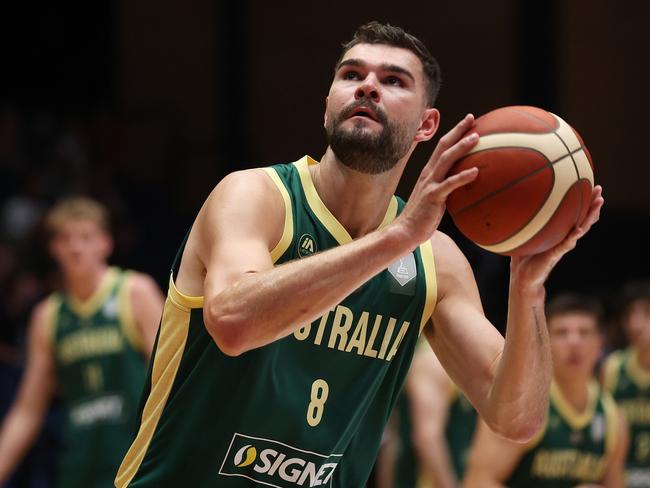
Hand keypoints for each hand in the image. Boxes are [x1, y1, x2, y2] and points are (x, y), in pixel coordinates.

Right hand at [395, 114, 479, 246]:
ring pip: (446, 160)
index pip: (441, 147)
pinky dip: (462, 176)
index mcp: (429, 173)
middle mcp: (428, 174)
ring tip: (477, 138)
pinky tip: (476, 172)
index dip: (454, 133)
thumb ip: (446, 188)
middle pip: (443, 147)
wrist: (404, 231)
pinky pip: (450, 184)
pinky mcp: (433, 197)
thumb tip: (465, 185)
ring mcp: (430, 184)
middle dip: (458, 131)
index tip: (468, 122)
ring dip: (461, 147)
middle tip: (472, 119)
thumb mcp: (434, 198)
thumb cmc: (421, 217)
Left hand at [510, 185, 603, 293]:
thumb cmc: (523, 258)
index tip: (588, 186)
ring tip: (599, 203)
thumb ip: (521, 223)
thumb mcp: (522, 236)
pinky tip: (580, 228)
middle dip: (592, 205)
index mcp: (558, 233)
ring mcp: (561, 246)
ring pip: (581, 229)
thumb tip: (511, 205)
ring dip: (590, 217)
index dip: (582, 203)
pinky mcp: (554, 255)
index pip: (574, 215)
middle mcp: (563, 238)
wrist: (522, 279)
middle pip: (583, 219)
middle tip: (600, 189)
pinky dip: (573, 236)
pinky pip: (566, 244)